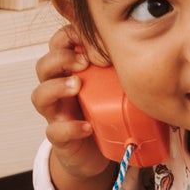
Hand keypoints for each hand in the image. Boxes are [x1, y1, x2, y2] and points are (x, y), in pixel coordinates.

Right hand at [33, 22, 114, 189]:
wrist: (96, 153)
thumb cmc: (104, 114)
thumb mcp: (113, 85)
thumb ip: (120, 67)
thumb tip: (149, 44)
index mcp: (70, 72)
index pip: (57, 45)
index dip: (66, 36)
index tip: (86, 35)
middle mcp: (58, 90)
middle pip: (43, 66)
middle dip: (60, 58)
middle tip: (84, 60)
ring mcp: (57, 114)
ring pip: (40, 96)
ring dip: (56, 87)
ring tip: (77, 86)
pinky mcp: (60, 138)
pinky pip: (55, 131)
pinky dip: (69, 128)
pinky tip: (86, 127)